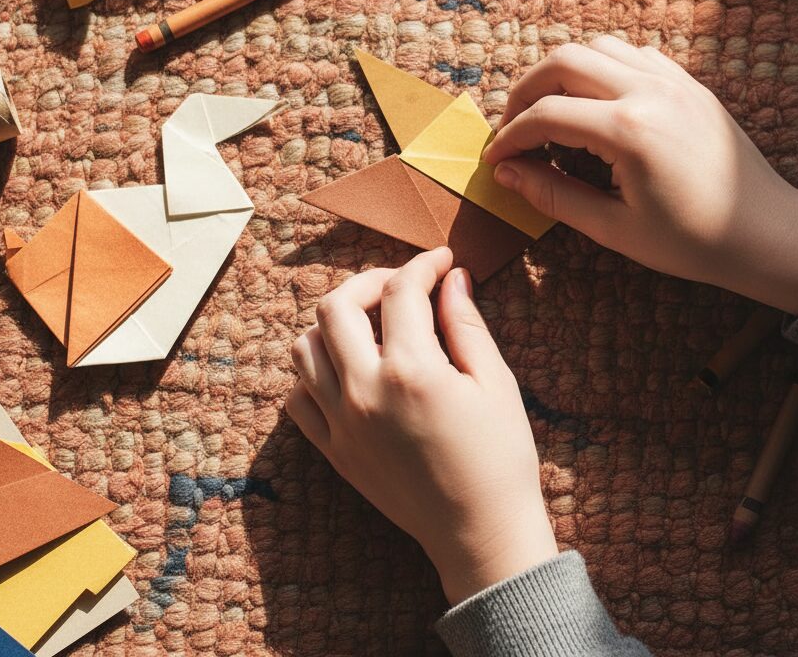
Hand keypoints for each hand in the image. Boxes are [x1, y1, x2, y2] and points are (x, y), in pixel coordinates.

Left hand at [285, 247, 556, 604]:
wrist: (480, 536)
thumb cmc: (499, 459)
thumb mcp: (496, 383)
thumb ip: (466, 324)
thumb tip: (452, 278)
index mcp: (411, 370)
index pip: (401, 290)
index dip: (423, 265)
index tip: (441, 262)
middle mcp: (364, 391)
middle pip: (336, 307)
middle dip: (368, 281)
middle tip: (401, 285)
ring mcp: (342, 423)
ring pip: (305, 348)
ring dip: (334, 325)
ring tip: (371, 327)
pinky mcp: (334, 451)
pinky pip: (298, 398)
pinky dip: (314, 374)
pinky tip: (349, 371)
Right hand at [483, 38, 797, 314]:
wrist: (768, 233)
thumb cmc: (693, 242)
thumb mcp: (614, 228)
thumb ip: (553, 195)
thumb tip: (506, 174)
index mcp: (628, 130)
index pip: (545, 115)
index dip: (510, 136)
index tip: (495, 160)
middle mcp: (648, 91)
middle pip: (563, 61)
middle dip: (526, 91)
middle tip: (514, 127)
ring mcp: (673, 81)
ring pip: (597, 46)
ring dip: (562, 72)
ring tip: (550, 110)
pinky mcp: (689, 83)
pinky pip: (633, 54)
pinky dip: (601, 67)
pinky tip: (595, 103)